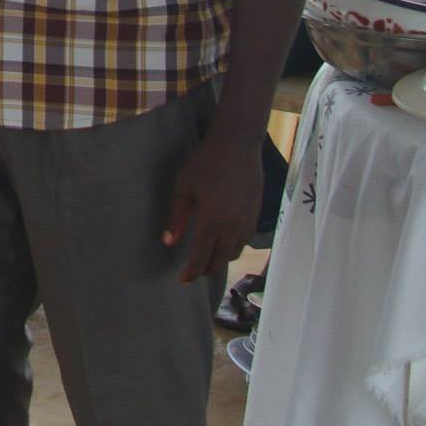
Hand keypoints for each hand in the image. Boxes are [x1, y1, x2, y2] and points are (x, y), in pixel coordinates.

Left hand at [161, 129, 261, 283]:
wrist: (237, 145)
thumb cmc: (205, 163)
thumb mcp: (184, 188)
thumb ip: (177, 218)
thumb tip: (169, 242)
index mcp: (211, 221)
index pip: (201, 257)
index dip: (191, 272)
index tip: (182, 281)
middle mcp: (232, 226)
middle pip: (220, 261)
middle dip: (206, 270)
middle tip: (193, 271)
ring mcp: (247, 222)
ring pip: (233, 253)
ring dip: (219, 259)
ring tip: (206, 258)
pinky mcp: (255, 215)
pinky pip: (244, 241)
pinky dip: (232, 247)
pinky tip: (222, 242)